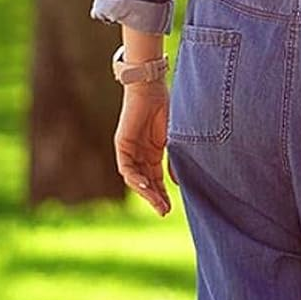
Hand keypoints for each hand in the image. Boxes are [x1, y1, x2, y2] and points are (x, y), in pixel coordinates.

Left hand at [114, 84, 171, 215]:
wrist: (151, 87)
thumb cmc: (168, 107)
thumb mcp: (176, 138)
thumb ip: (175, 159)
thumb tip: (178, 182)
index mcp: (154, 152)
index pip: (157, 179)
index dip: (163, 194)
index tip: (170, 208)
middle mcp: (141, 154)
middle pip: (146, 182)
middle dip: (155, 198)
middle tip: (164, 212)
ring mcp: (130, 150)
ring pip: (136, 178)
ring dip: (146, 192)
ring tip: (158, 204)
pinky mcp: (122, 145)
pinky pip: (126, 167)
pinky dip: (136, 178)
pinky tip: (146, 186)